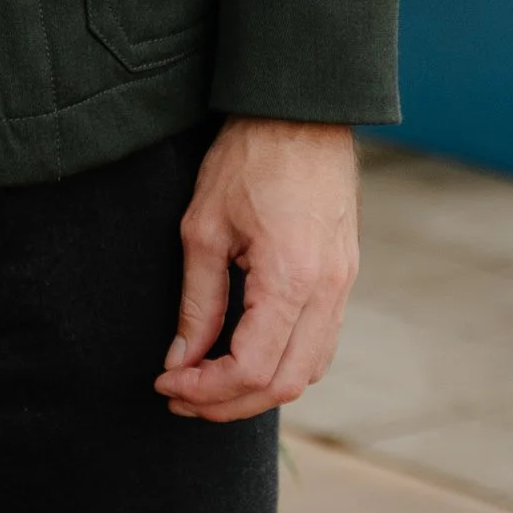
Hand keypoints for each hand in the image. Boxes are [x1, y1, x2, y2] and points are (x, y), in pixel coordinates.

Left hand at [155, 117, 358, 421]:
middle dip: (228, 402)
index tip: (167, 383)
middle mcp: (328, 291)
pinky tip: (246, 356)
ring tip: (208, 382)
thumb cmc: (249, 157)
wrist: (302, 111)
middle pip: (284, 384)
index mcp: (292, 278)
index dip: (207, 389)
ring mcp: (344, 286)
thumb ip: (196, 303)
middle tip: (181, 394)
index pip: (252, 369)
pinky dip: (284, 363)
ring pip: (308, 371)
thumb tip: (181, 361)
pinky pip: (321, 343)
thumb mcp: (203, 227)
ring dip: (257, 389)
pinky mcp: (345, 276)